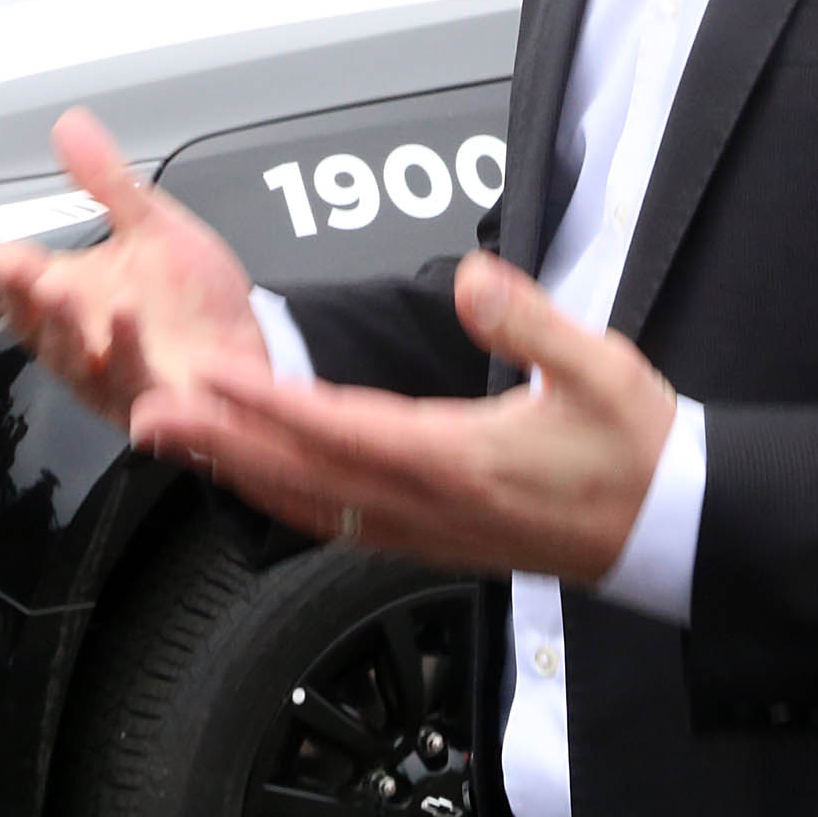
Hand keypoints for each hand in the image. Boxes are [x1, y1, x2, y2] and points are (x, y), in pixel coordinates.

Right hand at [0, 107, 266, 419]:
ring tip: (81, 295)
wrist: (249, 350)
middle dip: (31, 300)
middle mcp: (88, 344)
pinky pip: (139, 399)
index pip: (24, 285)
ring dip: (76, 334)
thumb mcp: (153, 228)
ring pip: (82, 366)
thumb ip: (107, 183)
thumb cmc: (193, 302)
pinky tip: (130, 338)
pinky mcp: (158, 408)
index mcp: (78, 302)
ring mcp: (119, 380)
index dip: (0, 267)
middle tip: (26, 268)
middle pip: (41, 330)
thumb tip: (70, 127)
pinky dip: (132, 373)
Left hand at [130, 250, 676, 584]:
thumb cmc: (633, 448)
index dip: (271, 403)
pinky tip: (252, 480)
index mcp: (460, 457)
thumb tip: (475, 278)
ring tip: (178, 441)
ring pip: (307, 505)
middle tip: (151, 412)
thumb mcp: (598, 368)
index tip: (214, 377)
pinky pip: (333, 522)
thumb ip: (530, 321)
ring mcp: (422, 530)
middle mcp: (427, 504)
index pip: (342, 427)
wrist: (665, 526)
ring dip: (237, 472)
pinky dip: (279, 498)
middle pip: (302, 474)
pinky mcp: (426, 538)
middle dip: (222, 441)